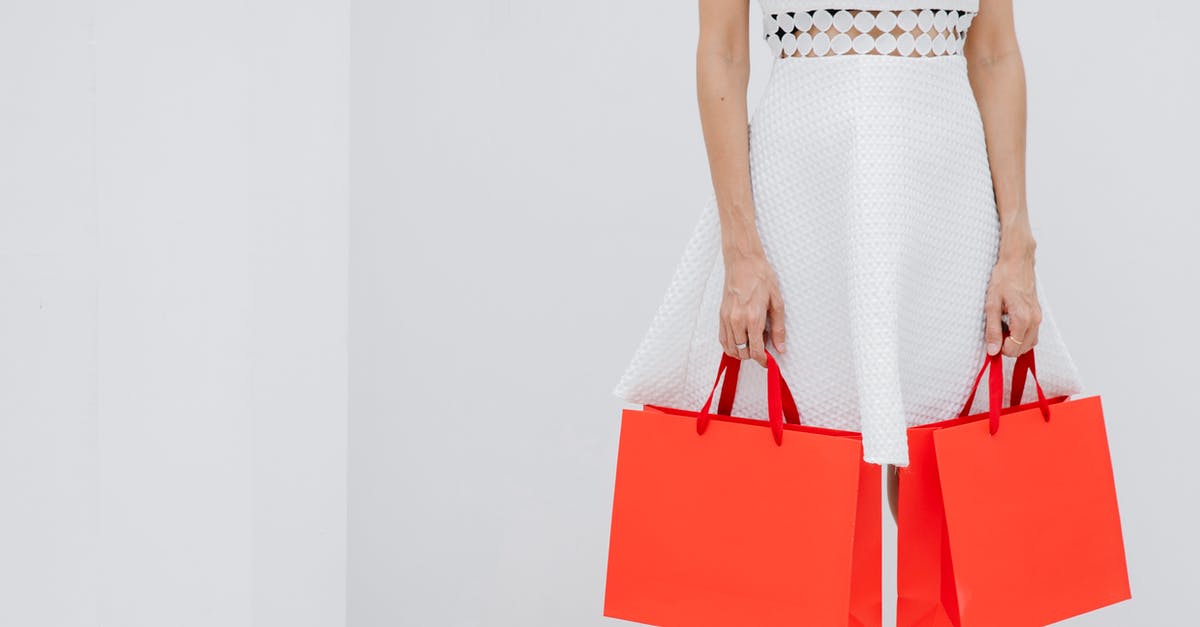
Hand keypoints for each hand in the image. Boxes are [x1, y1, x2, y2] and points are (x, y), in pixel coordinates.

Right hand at [719, 251, 785, 365]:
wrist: (743, 262)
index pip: (755, 351)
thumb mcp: (776, 302)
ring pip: (731, 349)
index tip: (769, 361)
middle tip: (764, 344)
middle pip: (743, 353)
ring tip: (753, 339)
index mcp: (753, 317)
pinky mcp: (721, 316)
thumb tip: (780, 347)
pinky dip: (731, 345)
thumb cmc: (761, 277)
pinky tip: (741, 339)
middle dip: (754, 354)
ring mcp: (727, 319)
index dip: (763, 360)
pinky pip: (723, 340)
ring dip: (742, 351)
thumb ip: (778, 328)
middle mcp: (737, 320)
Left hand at [984, 231, 1040, 356]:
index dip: (1000, 350)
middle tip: (995, 334)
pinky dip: (1021, 335)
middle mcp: (1034, 320)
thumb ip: (993, 329)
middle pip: (1023, 349)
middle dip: (1008, 347)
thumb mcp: (991, 305)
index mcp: (1023, 318)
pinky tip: (1009, 324)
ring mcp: (1038, 317)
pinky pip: (1031, 333)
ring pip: (1029, 343)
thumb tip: (993, 349)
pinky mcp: (1037, 314)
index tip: (991, 342)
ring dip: (1015, 342)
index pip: (1014, 349)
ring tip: (1001, 328)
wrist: (1017, 263)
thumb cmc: (1004, 279)